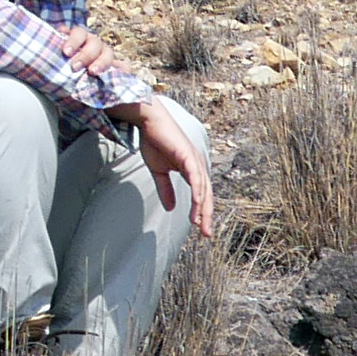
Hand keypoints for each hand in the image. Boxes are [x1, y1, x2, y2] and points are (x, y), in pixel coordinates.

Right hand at [119, 102, 218, 237]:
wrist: (149, 121)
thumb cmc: (155, 142)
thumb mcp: (159, 171)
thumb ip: (166, 189)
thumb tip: (170, 208)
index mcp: (193, 170)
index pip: (201, 195)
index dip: (201, 212)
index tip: (200, 229)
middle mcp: (198, 166)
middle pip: (206, 195)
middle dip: (207, 216)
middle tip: (206, 234)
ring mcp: (195, 160)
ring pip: (202, 189)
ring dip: (202, 208)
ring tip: (200, 224)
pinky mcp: (188, 155)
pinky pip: (195, 176)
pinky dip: (197, 191)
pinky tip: (197, 203)